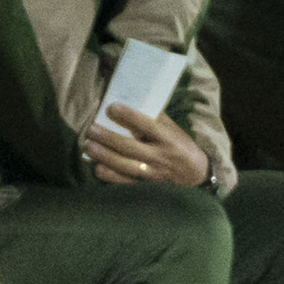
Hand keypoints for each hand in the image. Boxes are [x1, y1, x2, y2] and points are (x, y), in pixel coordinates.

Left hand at [82, 105, 209, 187]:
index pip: (147, 125)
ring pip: (125, 165)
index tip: (111, 108)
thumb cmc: (180, 144)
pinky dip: (110, 176)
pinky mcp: (145, 184)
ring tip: (88, 147)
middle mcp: (160, 155)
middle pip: (130, 147)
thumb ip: (155, 118)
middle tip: (91, 129)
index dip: (129, 117)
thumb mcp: (172, 128)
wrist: (194, 172)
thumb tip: (131, 100)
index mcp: (168, 138)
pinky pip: (125, 181)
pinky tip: (96, 168)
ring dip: (105, 156)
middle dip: (108, 138)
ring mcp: (152, 172)